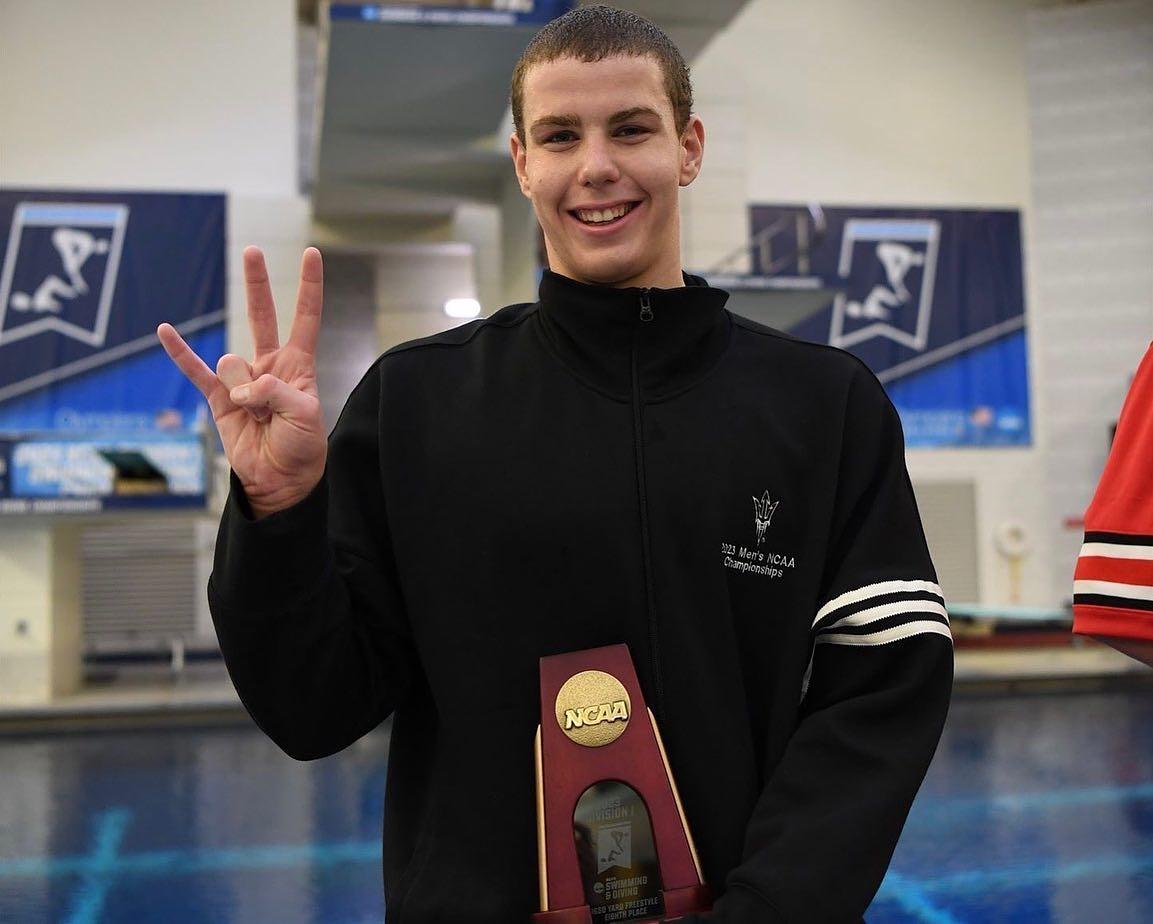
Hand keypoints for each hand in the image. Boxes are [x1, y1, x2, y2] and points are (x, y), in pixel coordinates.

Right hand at [158, 246, 327, 518]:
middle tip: (251, 250)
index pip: (305, 318)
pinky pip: (196, 371)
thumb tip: (241, 385)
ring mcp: (242, 379)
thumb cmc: (302, 446)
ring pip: (234, 365)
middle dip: (257, 283)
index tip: (311, 254)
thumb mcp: (305, 415)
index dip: (309, 287)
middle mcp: (269, 365)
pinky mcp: (218, 398)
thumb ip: (275, 392)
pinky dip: (181, 353)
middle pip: (262, 315)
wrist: (281, 480)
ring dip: (244, 394)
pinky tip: (165, 331)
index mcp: (298, 365)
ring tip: (257, 420)